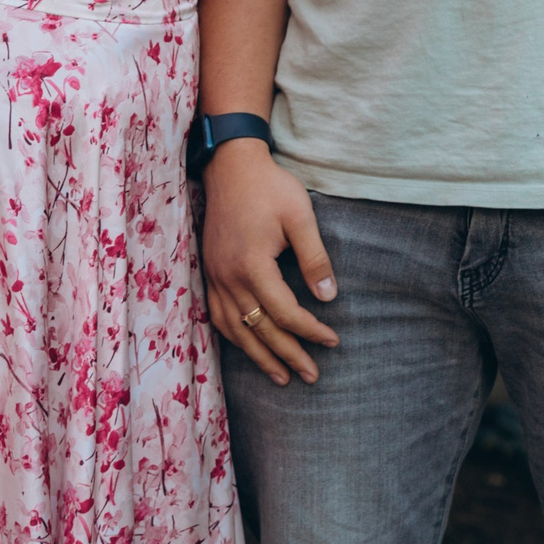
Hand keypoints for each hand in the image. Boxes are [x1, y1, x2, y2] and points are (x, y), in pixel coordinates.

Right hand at [202, 140, 340, 384]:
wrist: (230, 167)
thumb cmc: (270, 188)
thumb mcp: (301, 217)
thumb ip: (315, 258)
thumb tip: (329, 296)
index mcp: (252, 266)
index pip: (284, 313)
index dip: (310, 331)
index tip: (333, 340)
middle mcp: (228, 278)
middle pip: (260, 330)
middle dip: (288, 356)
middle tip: (312, 376)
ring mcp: (215, 277)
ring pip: (236, 330)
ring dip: (259, 356)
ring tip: (282, 377)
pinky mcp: (210, 272)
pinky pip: (219, 317)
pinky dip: (236, 338)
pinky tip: (249, 347)